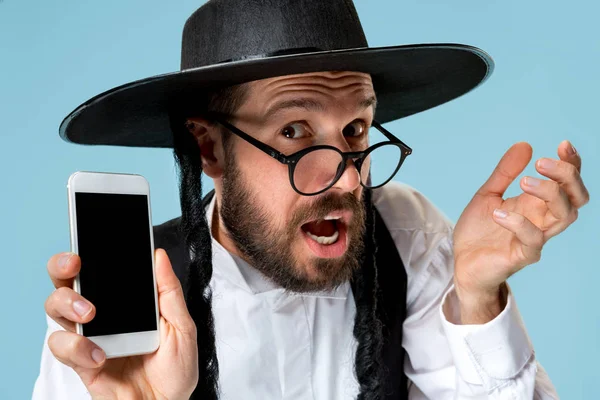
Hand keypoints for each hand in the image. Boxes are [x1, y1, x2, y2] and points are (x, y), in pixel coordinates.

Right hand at [44, 249, 197, 398]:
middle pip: (67, 281)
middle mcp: (101, 315)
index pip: (100, 270)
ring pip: (55, 308)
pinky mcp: (79, 361)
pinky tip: (100, 355)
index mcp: (125, 302)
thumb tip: (159, 256)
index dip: (88, 251)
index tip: (90, 239)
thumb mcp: (182, 327)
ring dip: (68, 304)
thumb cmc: (175, 369)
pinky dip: (78, 348)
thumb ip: (169, 293)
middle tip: (76, 265)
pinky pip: (63, 346)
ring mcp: (88, 336)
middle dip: (62, 266)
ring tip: (90, 314)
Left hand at [452, 141, 588, 322]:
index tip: (562, 144)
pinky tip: (498, 214)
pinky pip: (534, 240)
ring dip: (549, 193)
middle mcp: (542, 220)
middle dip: (566, 176)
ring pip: (564, 216)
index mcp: (537, 204)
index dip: (572, 164)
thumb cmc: (479, 231)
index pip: (568, 183)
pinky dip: (519, 223)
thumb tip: (525, 145)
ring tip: (524, 181)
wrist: (461, 262)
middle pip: (576, 198)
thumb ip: (505, 173)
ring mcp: (535, 238)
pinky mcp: (522, 256)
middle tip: (541, 162)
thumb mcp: (487, 194)